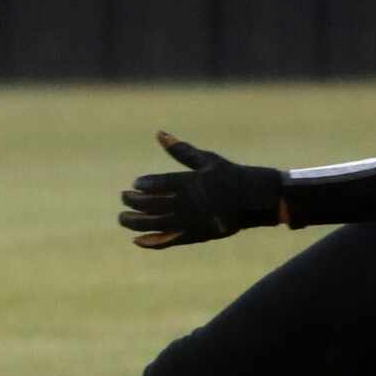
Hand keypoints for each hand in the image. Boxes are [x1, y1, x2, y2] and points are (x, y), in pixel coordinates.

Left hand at [118, 131, 283, 249]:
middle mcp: (186, 203)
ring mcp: (190, 221)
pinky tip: (137, 240)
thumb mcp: (206, 159)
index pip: (156, 185)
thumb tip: (159, 134)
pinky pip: (168, 241)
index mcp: (188, 183)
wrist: (254, 199)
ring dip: (135, 222)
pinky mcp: (195, 235)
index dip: (142, 185)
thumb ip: (181, 150)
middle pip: (150, 205)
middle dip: (133, 202)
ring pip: (155, 224)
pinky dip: (152, 242)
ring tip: (122, 219)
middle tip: (123, 198)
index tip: (135, 184)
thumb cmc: (229, 175)